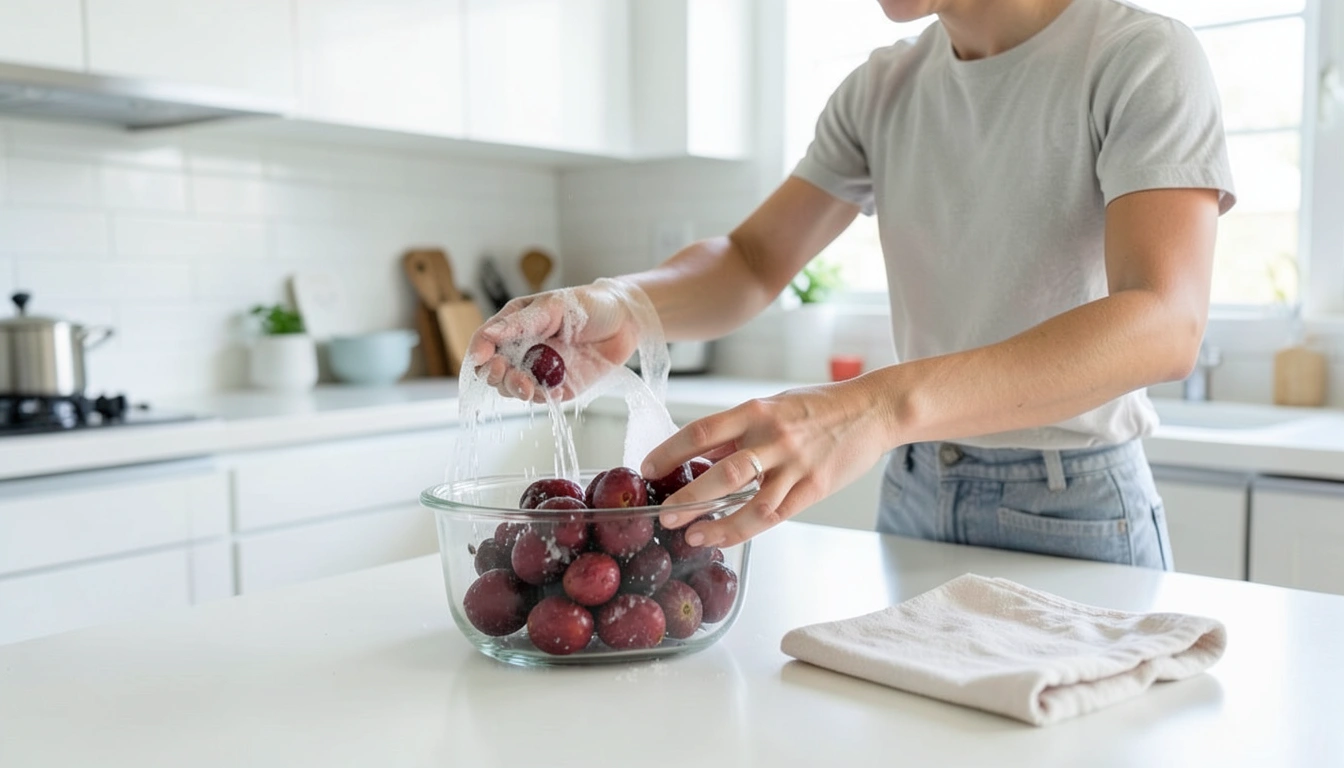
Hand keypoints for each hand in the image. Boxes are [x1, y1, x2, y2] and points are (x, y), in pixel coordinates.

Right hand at [466, 279, 648, 402]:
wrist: (627, 321)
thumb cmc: (589, 305)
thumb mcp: (553, 306)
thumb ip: (521, 323)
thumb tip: (487, 336)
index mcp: (515, 324)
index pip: (486, 341)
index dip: (479, 351)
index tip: (482, 359)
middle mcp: (523, 349)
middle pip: (494, 370)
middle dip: (496, 375)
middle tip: (505, 372)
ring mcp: (540, 370)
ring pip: (514, 388)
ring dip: (516, 390)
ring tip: (528, 387)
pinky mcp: (560, 386)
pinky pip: (544, 398)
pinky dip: (545, 398)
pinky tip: (556, 392)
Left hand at [641, 379, 892, 547]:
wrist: (873, 409)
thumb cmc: (819, 407)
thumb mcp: (773, 405)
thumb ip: (738, 429)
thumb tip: (698, 452)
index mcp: (756, 410)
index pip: (701, 431)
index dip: (669, 451)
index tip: (647, 468)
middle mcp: (773, 436)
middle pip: (721, 472)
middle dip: (688, 498)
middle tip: (664, 515)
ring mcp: (795, 464)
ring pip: (749, 502)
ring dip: (716, 524)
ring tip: (692, 537)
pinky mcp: (814, 487)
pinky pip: (774, 514)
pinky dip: (746, 529)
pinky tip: (726, 537)